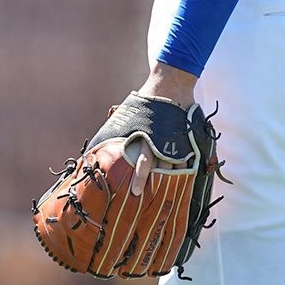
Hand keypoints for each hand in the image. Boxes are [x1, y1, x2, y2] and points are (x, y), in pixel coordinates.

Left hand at [130, 61, 198, 194]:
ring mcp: (178, 140)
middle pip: (163, 169)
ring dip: (174, 180)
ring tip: (170, 195)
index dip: (140, 178)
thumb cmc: (146, 101)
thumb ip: (117, 130)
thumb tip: (95, 146)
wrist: (170, 84)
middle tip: (154, 201)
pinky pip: (189, 158)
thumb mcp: (128, 114)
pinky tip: (184, 180)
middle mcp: (163, 140)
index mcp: (147, 135)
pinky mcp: (188, 138)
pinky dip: (186, 170)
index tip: (136, 192)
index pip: (144, 162)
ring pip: (178, 166)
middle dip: (159, 185)